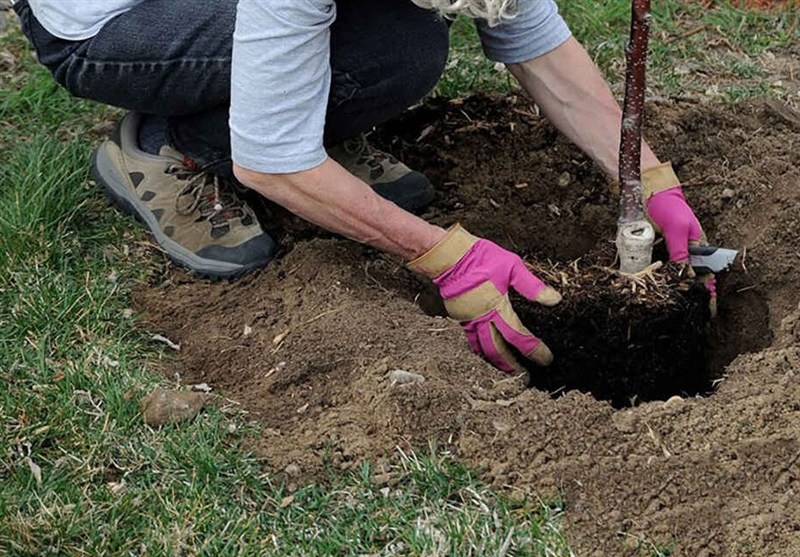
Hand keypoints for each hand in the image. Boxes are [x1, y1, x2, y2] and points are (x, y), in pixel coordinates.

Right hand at [409, 225, 561, 372]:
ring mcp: (468, 320)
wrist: (449, 256)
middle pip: (498, 350)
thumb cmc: (480, 257)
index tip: (546, 359)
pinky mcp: (459, 317)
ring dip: (495, 361)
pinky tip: (487, 352)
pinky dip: (481, 350)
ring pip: (482, 349)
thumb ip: (532, 286)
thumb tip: (554, 299)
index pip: (519, 336)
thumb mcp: (512, 266)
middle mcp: (482, 318)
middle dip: (512, 366)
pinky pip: (471, 340)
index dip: (534, 350)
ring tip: (507, 370)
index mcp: (497, 307)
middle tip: (525, 376)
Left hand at [643, 163, 716, 313]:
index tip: (710, 312)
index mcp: (698, 247)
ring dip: (672, 288)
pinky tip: (654, 289)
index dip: (708, 293)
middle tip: (691, 316)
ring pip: (673, 274)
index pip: (706, 275)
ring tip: (674, 308)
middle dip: (691, 295)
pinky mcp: (656, 248)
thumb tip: (685, 275)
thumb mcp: (676, 229)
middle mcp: (685, 250)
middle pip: (689, 278)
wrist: (650, 191)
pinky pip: (658, 266)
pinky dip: (658, 277)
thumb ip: (680, 251)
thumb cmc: (668, 207)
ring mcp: (671, 250)